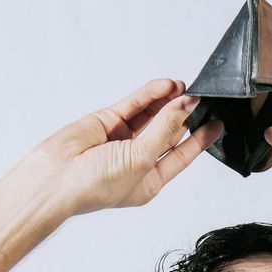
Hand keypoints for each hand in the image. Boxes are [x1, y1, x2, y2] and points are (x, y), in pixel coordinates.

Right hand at [30, 78, 222, 218]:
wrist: (53, 179)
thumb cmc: (94, 185)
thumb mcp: (141, 160)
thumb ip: (165, 130)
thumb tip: (186, 104)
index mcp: (149, 180)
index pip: (181, 156)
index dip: (200, 139)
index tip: (218, 123)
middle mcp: (138, 159)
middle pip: (169, 132)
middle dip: (185, 114)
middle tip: (203, 97)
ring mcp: (123, 139)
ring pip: (153, 115)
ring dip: (169, 101)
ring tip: (185, 87)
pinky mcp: (108, 121)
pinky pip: (135, 104)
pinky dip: (150, 94)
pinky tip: (166, 85)